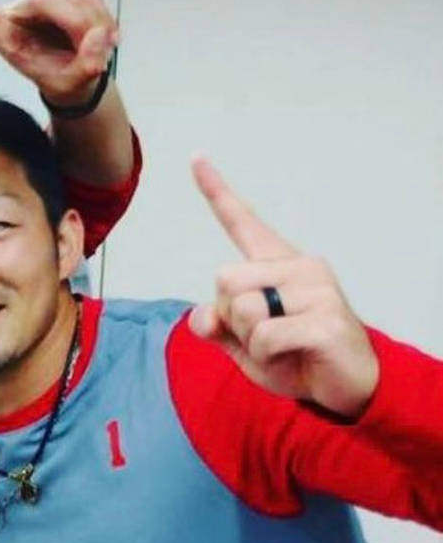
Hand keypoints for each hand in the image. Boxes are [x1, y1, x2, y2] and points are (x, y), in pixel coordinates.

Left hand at [0, 0, 117, 109]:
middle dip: (76, 25)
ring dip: (95, 24)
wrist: (79, 76)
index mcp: (4, 34)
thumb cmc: (63, 79)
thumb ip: (84, 66)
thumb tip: (97, 40)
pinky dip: (105, 17)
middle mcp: (20, 10)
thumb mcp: (72, 84)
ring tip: (98, 50)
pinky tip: (108, 38)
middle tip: (95, 51)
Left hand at [187, 156, 378, 416]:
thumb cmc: (296, 356)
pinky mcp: (325, 318)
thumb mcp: (245, 344)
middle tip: (264, 335)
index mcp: (277, 264)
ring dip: (250, 341)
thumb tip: (201, 315)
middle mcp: (300, 265)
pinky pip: (264, 336)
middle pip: (224, 278)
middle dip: (231, 316)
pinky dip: (266, 356)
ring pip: (242, 309)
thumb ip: (218, 326)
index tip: (194, 156)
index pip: (241, 221)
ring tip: (282, 347)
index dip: (215, 190)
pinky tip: (293, 355)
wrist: (347, 386)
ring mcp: (317, 289)